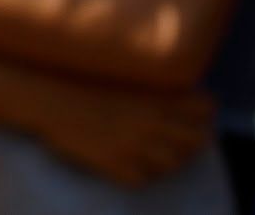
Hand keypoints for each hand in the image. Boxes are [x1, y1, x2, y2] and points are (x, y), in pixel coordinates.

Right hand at [31, 79, 213, 186]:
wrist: (48, 98)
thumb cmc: (82, 79)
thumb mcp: (124, 75)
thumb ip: (152, 86)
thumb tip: (174, 95)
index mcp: (156, 96)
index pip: (206, 108)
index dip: (203, 114)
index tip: (193, 116)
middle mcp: (152, 122)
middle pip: (198, 142)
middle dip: (192, 143)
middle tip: (175, 141)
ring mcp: (135, 145)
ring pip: (173, 165)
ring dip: (166, 161)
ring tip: (150, 154)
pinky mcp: (116, 165)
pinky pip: (141, 179)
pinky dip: (138, 174)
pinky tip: (127, 163)